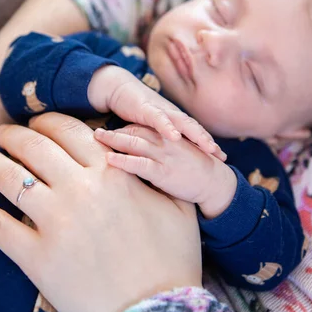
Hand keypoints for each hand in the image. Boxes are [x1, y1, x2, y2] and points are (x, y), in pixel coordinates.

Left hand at [0, 113, 202, 311]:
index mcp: (112, 174)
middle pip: (35, 147)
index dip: (48, 122)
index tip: (37, 124)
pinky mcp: (36, 258)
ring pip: (11, 178)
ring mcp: (55, 222)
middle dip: (14, 135)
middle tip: (3, 133)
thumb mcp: (178, 206)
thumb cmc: (172, 260)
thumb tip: (139, 152)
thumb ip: (156, 173)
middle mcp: (79, 190)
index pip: (70, 131)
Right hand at [88, 65, 225, 159]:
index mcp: (175, 120)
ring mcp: (161, 111)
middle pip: (195, 129)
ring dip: (196, 134)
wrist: (120, 89)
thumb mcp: (152, 128)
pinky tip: (175, 137)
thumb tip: (173, 156)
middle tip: (221, 156)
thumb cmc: (136, 111)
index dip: (209, 145)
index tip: (222, 159)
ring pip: (183, 123)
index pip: (196, 133)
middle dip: (208, 142)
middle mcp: (172, 114)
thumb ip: (163, 139)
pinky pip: (159, 119)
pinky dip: (168, 127)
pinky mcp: (146, 109)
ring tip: (208, 147)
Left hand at [94, 124, 237, 218]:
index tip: (108, 133)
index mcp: (167, 138)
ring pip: (133, 143)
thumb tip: (142, 163)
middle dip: (114, 131)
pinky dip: (123, 160)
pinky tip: (108, 159)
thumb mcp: (177, 159)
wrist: (216, 183)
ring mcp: (163, 155)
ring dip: (113, 140)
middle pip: (134, 131)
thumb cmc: (197, 174)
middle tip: (95, 131)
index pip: (141, 128)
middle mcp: (164, 143)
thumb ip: (160, 156)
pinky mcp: (163, 171)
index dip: (123, 129)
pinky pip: (139, 163)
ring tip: (96, 138)